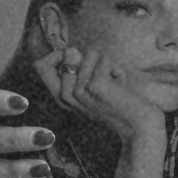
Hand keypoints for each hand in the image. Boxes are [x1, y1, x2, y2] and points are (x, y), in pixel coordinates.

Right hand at [34, 45, 165, 151]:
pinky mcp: (93, 85)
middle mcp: (65, 96)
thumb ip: (76, 71)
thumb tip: (70, 50)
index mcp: (61, 97)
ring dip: (107, 64)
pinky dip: (117, 68)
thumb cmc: (117, 104)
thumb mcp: (90, 90)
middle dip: (88, 56)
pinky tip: (120, 86)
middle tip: (101, 75)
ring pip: (88, 53)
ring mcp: (78, 91)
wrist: (137, 127)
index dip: (56, 54)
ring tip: (113, 84)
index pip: (40, 65)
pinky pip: (104, 58)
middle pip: (65, 53)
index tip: (76, 60)